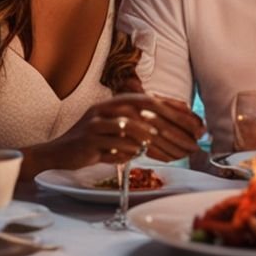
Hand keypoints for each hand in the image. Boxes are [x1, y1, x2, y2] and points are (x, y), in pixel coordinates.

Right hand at [32, 94, 204, 173]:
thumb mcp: (119, 129)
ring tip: (153, 148)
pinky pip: (115, 145)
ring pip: (130, 127)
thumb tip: (176, 120)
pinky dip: (127, 151)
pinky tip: (132, 156)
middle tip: (189, 140)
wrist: (60, 152)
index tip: (196, 122)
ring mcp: (97, 123)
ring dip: (145, 139)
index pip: (151, 100)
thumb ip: (143, 123)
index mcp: (116, 102)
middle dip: (171, 126)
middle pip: (145, 111)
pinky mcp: (89, 139)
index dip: (175, 110)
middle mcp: (107, 108)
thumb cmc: (95, 141)